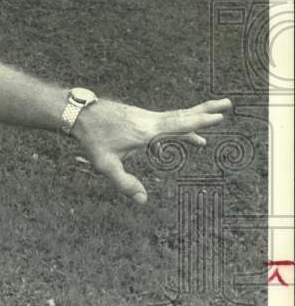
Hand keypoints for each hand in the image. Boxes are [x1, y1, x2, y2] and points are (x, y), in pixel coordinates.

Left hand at [71, 97, 232, 203]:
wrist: (77, 114)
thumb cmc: (92, 139)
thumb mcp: (106, 165)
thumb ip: (125, 183)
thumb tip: (143, 201)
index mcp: (146, 130)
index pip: (179, 124)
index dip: (200, 121)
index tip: (219, 116)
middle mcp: (148, 120)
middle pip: (182, 114)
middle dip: (205, 111)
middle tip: (228, 105)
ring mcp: (143, 117)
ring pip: (174, 118)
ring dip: (192, 120)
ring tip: (208, 131)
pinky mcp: (137, 117)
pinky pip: (163, 122)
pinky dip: (177, 127)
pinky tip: (179, 140)